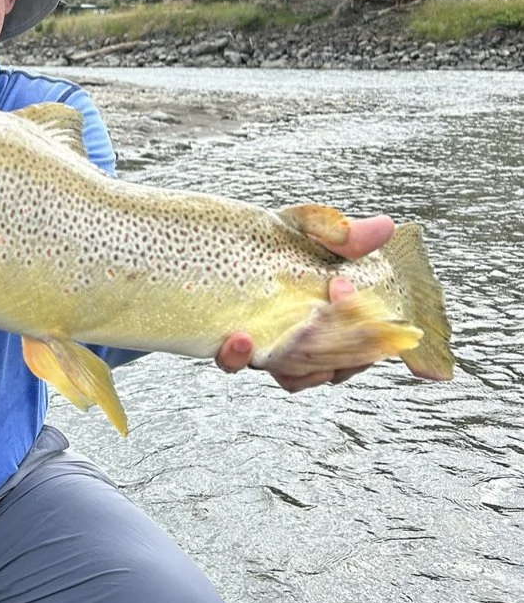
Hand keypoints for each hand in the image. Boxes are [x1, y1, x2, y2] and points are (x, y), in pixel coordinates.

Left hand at [215, 214, 395, 391]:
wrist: (217, 241)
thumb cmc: (273, 239)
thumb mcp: (309, 231)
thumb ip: (344, 236)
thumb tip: (385, 225)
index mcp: (338, 318)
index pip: (369, 342)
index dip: (366, 328)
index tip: (340, 285)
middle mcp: (310, 342)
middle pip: (338, 367)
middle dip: (335, 347)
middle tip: (319, 312)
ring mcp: (273, 349)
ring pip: (295, 376)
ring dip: (295, 364)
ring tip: (291, 335)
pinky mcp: (232, 348)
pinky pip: (240, 366)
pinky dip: (240, 357)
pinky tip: (241, 338)